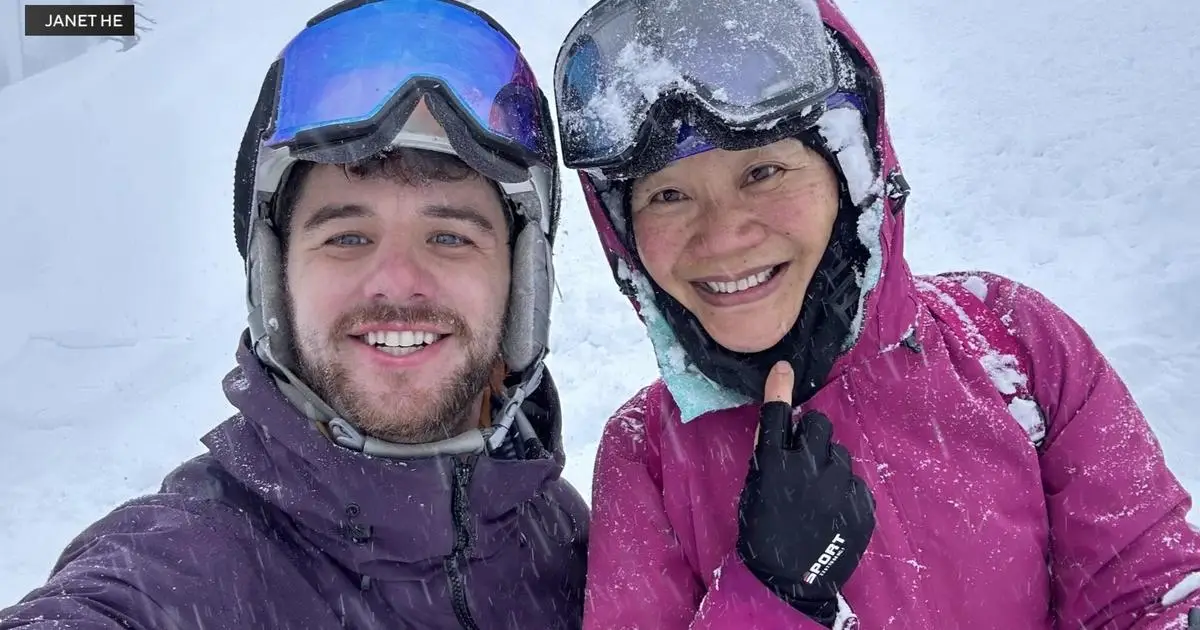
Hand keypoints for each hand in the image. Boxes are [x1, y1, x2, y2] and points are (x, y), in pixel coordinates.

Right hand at [736, 361, 875, 626]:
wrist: (792, 579)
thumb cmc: (763, 530)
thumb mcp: (755, 488)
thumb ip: (768, 454)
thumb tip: (782, 420)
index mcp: (775, 466)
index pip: (777, 415)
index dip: (779, 388)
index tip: (784, 368)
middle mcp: (810, 470)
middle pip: (819, 425)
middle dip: (811, 434)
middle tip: (804, 456)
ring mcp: (840, 487)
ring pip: (840, 454)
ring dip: (829, 464)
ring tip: (818, 492)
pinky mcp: (863, 505)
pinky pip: (855, 482)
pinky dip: (844, 490)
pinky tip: (832, 510)